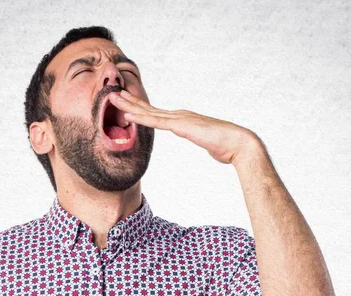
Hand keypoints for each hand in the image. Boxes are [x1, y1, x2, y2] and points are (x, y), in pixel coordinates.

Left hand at [108, 89, 260, 165]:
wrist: (237, 143)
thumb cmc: (225, 146)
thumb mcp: (208, 143)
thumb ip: (202, 140)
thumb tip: (205, 144)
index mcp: (184, 120)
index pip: (158, 114)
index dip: (141, 108)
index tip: (127, 104)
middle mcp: (180, 115)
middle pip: (150, 108)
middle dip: (130, 101)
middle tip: (112, 94)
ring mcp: (180, 119)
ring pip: (149, 112)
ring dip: (129, 105)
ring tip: (113, 98)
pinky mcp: (181, 126)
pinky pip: (157, 122)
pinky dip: (141, 117)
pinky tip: (128, 115)